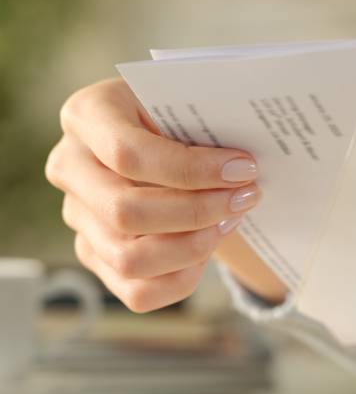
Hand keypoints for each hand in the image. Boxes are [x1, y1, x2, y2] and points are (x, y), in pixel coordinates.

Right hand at [46, 78, 262, 311]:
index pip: (128, 154)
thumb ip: (208, 118)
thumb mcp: (190, 101)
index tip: (245, 169)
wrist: (169, 138)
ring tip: (230, 222)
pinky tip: (209, 248)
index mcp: (87, 115)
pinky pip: (138, 292)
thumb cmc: (183, 115)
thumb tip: (245, 164)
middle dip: (199, 212)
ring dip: (194, 248)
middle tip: (246, 197)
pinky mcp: (95, 255)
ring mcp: (78, 216)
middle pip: (126, 212)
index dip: (192, 170)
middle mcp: (70, 167)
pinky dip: (182, 279)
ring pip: (129, 260)